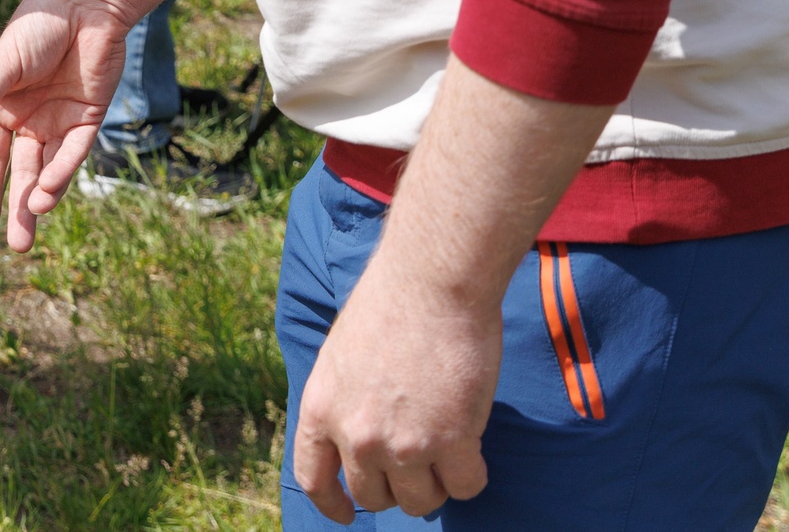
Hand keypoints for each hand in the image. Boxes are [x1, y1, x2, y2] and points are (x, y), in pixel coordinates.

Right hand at [0, 0, 197, 249]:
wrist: (85, 4)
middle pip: (22, 171)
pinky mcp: (89, 117)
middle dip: (18, 206)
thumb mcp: (4, 63)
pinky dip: (63, 172)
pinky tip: (50, 190)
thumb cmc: (37, 26)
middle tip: (17, 245)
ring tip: (32, 219)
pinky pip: (74, 152)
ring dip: (42, 195)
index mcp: (3, 107)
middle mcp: (30, 119)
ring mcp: (60, 121)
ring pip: (50, 169)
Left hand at [292, 260, 499, 520]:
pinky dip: (471, 475)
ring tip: (447, 452)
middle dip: (396, 488)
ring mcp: (403, 443)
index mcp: (320, 408)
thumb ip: (345, 402)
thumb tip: (359, 441)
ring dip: (435, 485)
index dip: (333, 504)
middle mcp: (355, 435)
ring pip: (420, 501)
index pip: (315, 479)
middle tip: (418, 463)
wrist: (432, 280)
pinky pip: (464, 487)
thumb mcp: (341, 356)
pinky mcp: (452, 441)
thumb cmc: (390, 303)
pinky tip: (473, 450)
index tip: (347, 514)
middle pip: (374, 497)